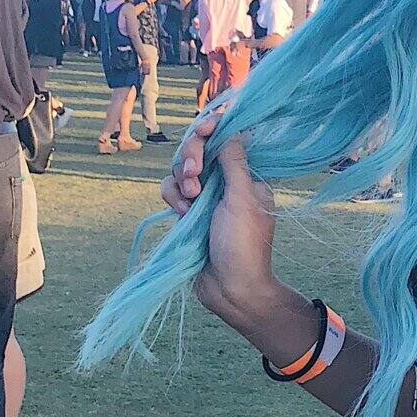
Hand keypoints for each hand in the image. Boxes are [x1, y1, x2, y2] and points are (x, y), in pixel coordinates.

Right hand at [162, 106, 282, 336]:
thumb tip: (233, 127)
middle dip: (190, 158)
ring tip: (190, 203)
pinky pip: (171, 191)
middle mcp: (224, 181)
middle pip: (197, 149)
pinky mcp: (186, 212)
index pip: (225, 138)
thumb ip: (234, 161)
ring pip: (179, 170)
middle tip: (193, 177)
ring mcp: (204, 196)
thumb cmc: (244, 244)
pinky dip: (173, 198)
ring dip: (180, 182)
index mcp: (245, 174)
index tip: (205, 128)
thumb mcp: (242, 198)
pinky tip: (182, 214)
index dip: (212, 129)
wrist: (231, 289)